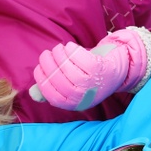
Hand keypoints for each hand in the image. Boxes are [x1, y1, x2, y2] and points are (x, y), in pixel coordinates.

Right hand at [29, 28, 150, 110]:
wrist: (117, 69)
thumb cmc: (90, 77)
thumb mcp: (70, 85)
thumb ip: (51, 89)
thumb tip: (33, 94)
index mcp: (75, 103)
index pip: (51, 95)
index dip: (42, 80)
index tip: (39, 68)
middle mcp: (83, 96)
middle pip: (57, 79)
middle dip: (48, 64)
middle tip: (46, 54)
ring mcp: (92, 83)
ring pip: (67, 68)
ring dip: (58, 55)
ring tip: (58, 49)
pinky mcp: (99, 68)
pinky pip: (79, 58)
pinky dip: (71, 50)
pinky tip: (70, 46)